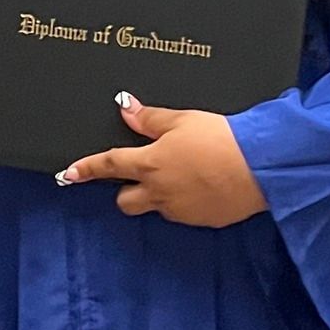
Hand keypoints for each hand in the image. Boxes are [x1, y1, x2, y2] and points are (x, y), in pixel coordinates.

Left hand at [57, 94, 267, 226]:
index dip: (86, 168)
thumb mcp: (184, 119)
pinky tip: (205, 185)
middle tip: (146, 173)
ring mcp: (180, 210)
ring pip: (155, 208)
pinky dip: (186, 202)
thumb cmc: (221, 138)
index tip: (68, 174)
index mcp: (150, 164)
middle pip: (125, 201)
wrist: (260, 167)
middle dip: (129, 190)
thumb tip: (126, 108)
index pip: (110, 165)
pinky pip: (183, 213)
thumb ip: (151, 118)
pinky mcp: (202, 220)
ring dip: (159, 196)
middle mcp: (159, 191)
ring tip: (185, 175)